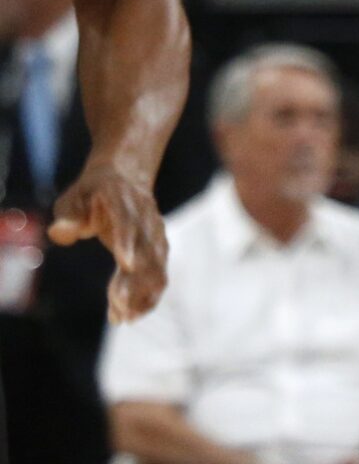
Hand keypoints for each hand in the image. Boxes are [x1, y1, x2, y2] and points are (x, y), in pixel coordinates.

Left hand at [48, 159, 167, 323]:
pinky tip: (131, 316)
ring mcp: (156, 236)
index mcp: (125, 203)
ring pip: (157, 269)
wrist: (127, 178)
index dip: (130, 242)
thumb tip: (61, 231)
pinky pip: (159, 277)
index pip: (130, 222)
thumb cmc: (94, 193)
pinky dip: (148, 297)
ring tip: (123, 318)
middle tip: (119, 308)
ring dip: (142, 295)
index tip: (127, 264)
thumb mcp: (74, 197)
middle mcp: (147, 221)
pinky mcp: (159, 251)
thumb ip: (69, 214)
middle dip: (136, 282)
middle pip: (147, 253)